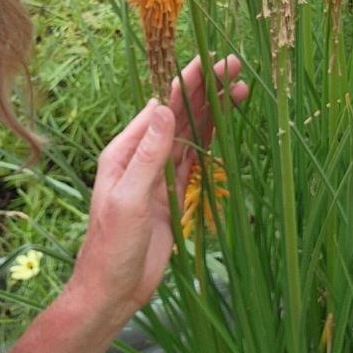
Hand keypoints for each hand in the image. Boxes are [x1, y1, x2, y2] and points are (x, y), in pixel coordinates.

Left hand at [67, 55, 247, 330]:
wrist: (113, 289)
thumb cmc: (112, 247)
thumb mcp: (129, 199)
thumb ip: (148, 155)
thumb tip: (164, 107)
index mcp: (125, 150)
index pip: (162, 105)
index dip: (187, 83)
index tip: (212, 62)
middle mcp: (143, 154)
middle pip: (180, 113)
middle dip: (206, 88)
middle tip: (235, 65)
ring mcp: (160, 172)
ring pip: (191, 132)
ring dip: (213, 109)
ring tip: (240, 87)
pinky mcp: (173, 192)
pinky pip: (195, 157)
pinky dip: (211, 138)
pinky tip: (225, 123)